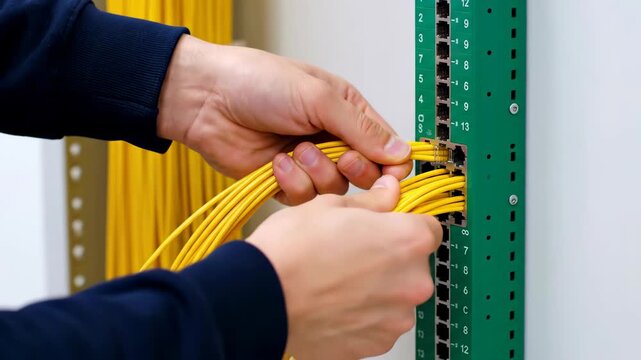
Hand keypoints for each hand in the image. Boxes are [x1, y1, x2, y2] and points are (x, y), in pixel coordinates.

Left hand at [157, 35, 411, 204]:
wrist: (206, 100)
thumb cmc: (258, 83)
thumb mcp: (318, 98)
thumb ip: (361, 129)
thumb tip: (401, 152)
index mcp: (347, 113)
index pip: (387, 148)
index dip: (390, 165)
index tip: (386, 173)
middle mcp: (332, 140)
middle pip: (366, 175)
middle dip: (354, 170)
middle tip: (341, 158)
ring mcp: (309, 163)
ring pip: (335, 190)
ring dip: (317, 173)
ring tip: (295, 151)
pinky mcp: (285, 183)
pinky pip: (304, 199)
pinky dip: (292, 183)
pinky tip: (276, 163)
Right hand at [247, 175, 441, 358]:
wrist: (259, 298)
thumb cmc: (291, 252)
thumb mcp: (331, 206)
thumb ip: (373, 202)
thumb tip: (388, 193)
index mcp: (407, 241)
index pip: (429, 227)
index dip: (405, 224)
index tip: (388, 227)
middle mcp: (412, 283)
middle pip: (413, 265)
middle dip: (389, 258)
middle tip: (353, 253)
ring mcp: (395, 319)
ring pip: (396, 296)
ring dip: (377, 289)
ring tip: (338, 280)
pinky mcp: (375, 344)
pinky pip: (378, 323)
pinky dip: (363, 314)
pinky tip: (334, 302)